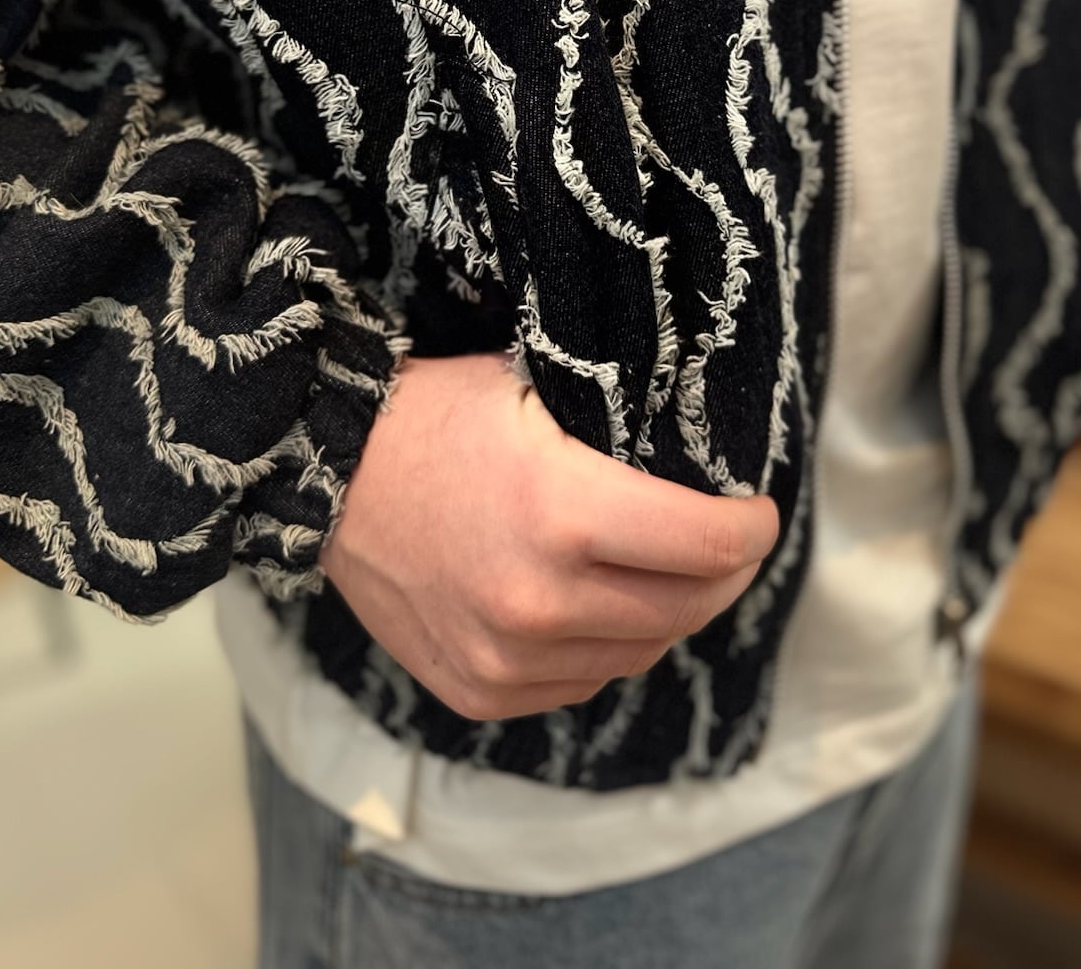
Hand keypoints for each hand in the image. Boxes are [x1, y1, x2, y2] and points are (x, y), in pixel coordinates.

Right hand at [321, 352, 778, 722]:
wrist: (325, 475)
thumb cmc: (434, 414)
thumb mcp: (534, 389)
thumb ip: (617, 430)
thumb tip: (700, 451)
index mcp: (563, 511)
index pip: (709, 544)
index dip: (751, 527)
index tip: (755, 511)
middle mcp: (540, 599)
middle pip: (688, 607)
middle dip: (723, 572)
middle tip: (727, 542)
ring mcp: (507, 657)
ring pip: (641, 651)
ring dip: (668, 611)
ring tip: (666, 570)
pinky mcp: (480, 690)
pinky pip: (583, 681)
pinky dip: (606, 646)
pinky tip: (599, 604)